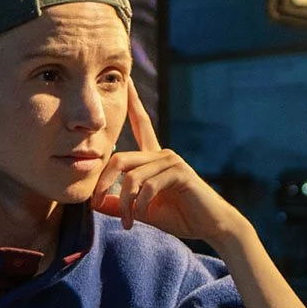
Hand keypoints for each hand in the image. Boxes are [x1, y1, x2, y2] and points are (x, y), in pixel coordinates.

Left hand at [91, 79, 249, 246]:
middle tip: (96, 203)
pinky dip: (142, 205)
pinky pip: (149, 186)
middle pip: (120, 158)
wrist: (211, 226)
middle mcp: (162, 154)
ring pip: (132, 177)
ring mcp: (172, 161)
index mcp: (154, 159)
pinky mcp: (180, 172)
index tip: (127, 81)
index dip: (133, 102)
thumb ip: (120, 205)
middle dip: (103, 182)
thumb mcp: (142, 211)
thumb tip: (95, 203)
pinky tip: (144, 215)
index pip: (141, 124)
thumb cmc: (180, 217)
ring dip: (125, 203)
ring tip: (128, 222)